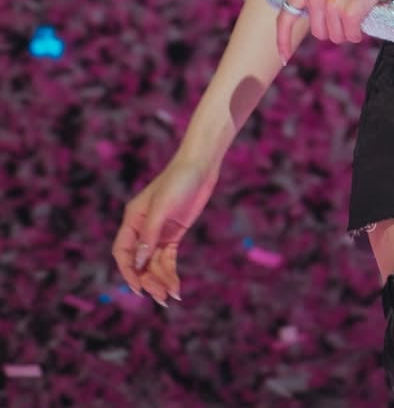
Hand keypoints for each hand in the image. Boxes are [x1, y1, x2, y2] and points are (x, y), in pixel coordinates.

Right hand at [112, 153, 221, 303]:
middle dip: (149, 280)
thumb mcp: (162, 207)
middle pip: (140, 262)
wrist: (201, 166)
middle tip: (161, 297)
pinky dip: (170, 272)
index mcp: (132, 219)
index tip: (138, 288)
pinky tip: (176, 286)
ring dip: (160, 280)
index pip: (123, 252)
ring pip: (154, 263)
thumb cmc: (178, 181)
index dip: (128, 272)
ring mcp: (158, 232)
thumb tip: (138, 264)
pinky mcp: (173, 234)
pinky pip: (167, 258)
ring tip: (170, 297)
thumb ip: (149, 235)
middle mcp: (143, 228)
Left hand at [275, 0, 385, 63]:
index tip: (284, 57)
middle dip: (333, 30)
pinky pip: (351, 35)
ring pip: (336, 37)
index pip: (285, 18)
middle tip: (346, 18)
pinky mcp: (349, 13)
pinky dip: (357, 33)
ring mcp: (331, 5)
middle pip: (319, 33)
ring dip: (347, 32)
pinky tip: (363, 21)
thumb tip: (319, 22)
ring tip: (356, 14)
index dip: (283, 40)